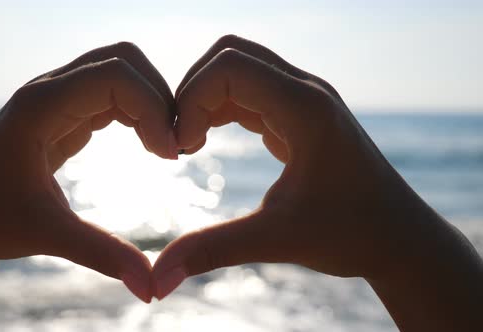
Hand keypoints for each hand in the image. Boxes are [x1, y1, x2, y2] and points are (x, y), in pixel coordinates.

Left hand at [0, 42, 177, 302]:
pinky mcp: (65, 114)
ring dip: (152, 103)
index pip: (116, 76)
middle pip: (123, 61)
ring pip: (121, 73)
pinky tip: (148, 145)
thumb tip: (151, 287)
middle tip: (174, 145)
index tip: (169, 155)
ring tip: (165, 147)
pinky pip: (112, 95)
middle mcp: (51, 90)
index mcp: (42, 105)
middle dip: (159, 97)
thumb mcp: (45, 233)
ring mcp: (58, 98)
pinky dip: (139, 113)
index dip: (153, 109)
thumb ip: (100, 254)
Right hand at [152, 35, 445, 296]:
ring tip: (188, 145)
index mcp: (305, 107)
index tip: (180, 150)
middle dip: (192, 91)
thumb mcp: (277, 240)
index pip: (229, 67)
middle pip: (230, 55)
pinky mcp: (299, 114)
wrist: (397, 238)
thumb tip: (158, 278)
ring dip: (204, 99)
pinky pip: (248, 92)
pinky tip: (206, 142)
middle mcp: (305, 91)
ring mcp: (304, 99)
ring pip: (238, 70)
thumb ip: (213, 249)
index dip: (191, 100)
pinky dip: (218, 108)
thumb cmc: (351, 235)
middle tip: (178, 141)